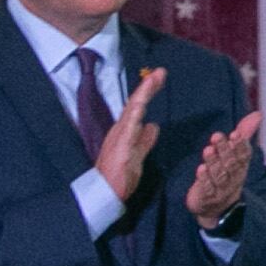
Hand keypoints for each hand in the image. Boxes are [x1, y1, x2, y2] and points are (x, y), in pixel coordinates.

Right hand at [96, 67, 166, 202]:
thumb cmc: (119, 176)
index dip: (148, 92)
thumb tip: (154, 125)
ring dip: (142, 95)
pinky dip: (134, 116)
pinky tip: (140, 105)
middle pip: (135, 104)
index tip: (158, 77)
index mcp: (126, 131)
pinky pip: (128, 130)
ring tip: (152, 80)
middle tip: (160, 72)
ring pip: (131, 112)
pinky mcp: (120, 149)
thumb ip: (146, 140)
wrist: (105, 193)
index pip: (138, 107)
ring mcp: (120, 138)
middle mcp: (121, 130)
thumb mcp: (138, 154)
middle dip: (147, 87)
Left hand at [186, 110, 262, 230]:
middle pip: (231, 164)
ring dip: (214, 162)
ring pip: (219, 175)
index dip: (240, 145)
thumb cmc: (226, 174)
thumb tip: (258, 114)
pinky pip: (207, 189)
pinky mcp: (207, 198)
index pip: (244, 155)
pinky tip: (201, 170)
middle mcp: (233, 178)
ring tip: (208, 150)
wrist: (216, 207)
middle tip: (217, 137)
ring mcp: (221, 189)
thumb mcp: (235, 154)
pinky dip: (204, 180)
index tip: (235, 133)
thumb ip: (244, 134)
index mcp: (241, 167)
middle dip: (224, 150)